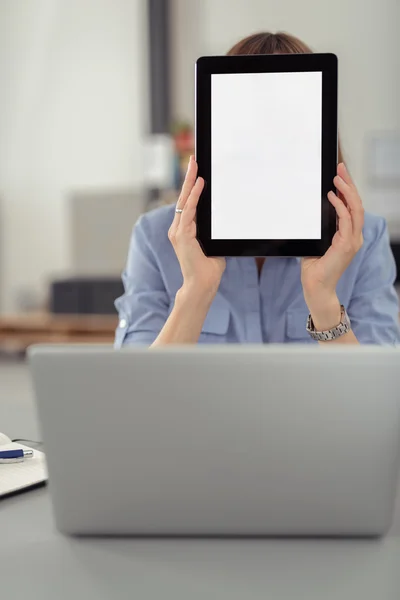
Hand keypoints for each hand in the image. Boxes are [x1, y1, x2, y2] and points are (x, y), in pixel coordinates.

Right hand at [168, 156, 225, 299]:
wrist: (201, 284)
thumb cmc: (208, 269)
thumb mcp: (213, 245)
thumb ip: (214, 233)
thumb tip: (224, 222)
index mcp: (183, 230)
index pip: (187, 204)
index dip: (191, 187)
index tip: (196, 172)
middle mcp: (177, 229)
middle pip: (183, 197)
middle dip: (188, 178)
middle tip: (193, 161)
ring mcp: (178, 231)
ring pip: (184, 201)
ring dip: (190, 182)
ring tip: (196, 167)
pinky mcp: (182, 235)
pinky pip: (189, 210)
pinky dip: (194, 196)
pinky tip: (199, 185)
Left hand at [301, 162, 363, 329]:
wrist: (316, 287)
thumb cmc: (315, 268)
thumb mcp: (317, 242)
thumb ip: (320, 228)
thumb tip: (311, 211)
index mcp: (349, 235)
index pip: (352, 206)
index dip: (348, 189)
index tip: (340, 173)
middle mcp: (354, 236)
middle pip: (357, 203)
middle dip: (349, 183)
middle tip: (341, 167)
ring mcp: (352, 241)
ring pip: (356, 208)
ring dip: (347, 190)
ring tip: (337, 177)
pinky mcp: (346, 245)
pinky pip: (346, 220)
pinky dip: (339, 206)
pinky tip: (332, 196)